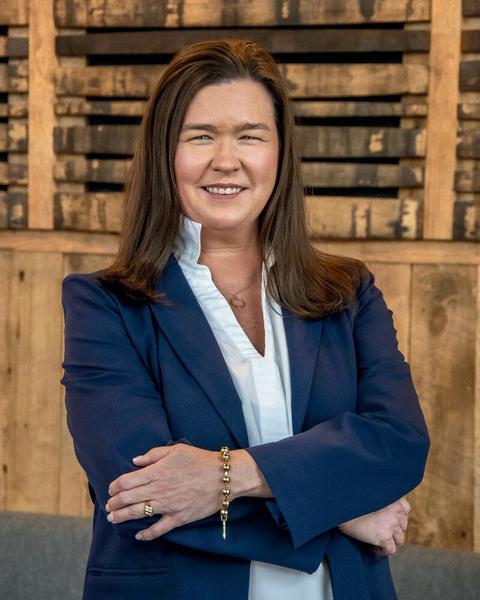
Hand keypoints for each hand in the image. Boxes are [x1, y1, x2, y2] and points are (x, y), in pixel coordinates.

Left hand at [106, 444, 221, 540]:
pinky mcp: (178, 518)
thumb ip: (153, 454)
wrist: (223, 476)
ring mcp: (168, 505)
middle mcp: (159, 489)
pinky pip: (158, 529)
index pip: (127, 481)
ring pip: (138, 513)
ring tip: (113, 518)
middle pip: (128, 498)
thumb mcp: (176, 450)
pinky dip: (146, 534)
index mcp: (156, 471)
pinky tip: (138, 535)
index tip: (111, 489)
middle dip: (114, 503)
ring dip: (122, 517)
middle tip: (108, 506)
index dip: (115, 486)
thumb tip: (135, 461)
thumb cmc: (199, 460)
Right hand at [338, 497, 409, 555]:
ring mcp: (391, 524)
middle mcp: (395, 510)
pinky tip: (373, 547)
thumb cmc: (350, 499)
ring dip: (389, 540)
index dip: (396, 515)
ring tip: (376, 540)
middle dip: (393, 529)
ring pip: (399, 538)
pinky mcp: (384, 536)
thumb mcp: (368, 492)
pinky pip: (391, 549)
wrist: (340, 507)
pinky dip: (382, 550)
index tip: (386, 518)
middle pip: (402, 526)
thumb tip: (382, 511)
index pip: (405, 509)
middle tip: (379, 529)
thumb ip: (380, 498)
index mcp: (393, 496)